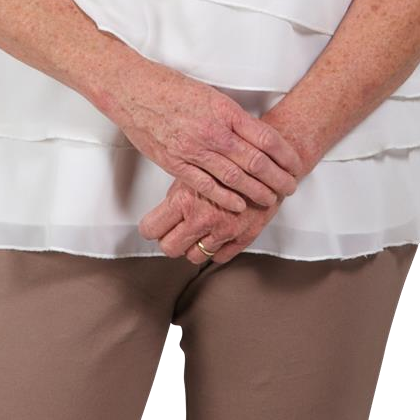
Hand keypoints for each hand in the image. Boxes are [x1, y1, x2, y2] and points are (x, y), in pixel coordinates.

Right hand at [111, 56, 303, 217]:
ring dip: (256, 191)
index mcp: (226, 111)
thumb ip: (231, 117)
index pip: (266, 138)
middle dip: (278, 178)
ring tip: (270, 200)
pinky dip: (225, 198)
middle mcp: (213, 132)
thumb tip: (254, 134)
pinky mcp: (175, 163)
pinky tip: (239, 205)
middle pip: (256, 161)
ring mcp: (194, 149)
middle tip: (290, 188)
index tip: (295, 164)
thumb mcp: (210, 95)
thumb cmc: (170, 88)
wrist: (133, 90)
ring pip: (234, 177)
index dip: (285, 155)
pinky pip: (206, 185)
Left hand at [138, 176, 284, 265]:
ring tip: (197, 232)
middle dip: (170, 240)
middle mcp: (202, 219)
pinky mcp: (243, 237)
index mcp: (184, 201)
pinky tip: (216, 235)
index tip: (155, 225)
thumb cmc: (230, 162)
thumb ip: (178, 193)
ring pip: (193, 256)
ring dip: (193, 246)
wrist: (268, 161)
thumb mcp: (195, 170)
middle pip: (169, 248)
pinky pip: (220, 257)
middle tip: (175, 230)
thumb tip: (163, 209)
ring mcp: (223, 231)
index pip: (151, 229)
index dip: (152, 227)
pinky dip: (215, 250)